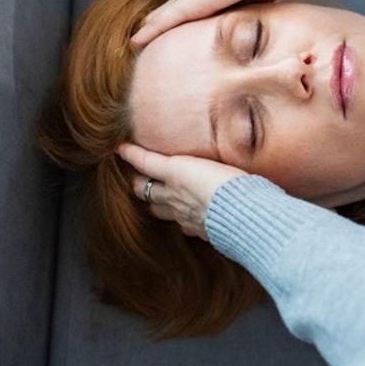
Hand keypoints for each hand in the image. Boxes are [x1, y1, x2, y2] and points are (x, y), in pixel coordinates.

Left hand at [117, 142, 246, 241]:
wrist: (244, 213)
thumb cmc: (232, 181)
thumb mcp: (216, 156)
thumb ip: (202, 153)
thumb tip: (205, 136)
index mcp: (176, 173)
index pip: (145, 162)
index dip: (131, 154)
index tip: (120, 148)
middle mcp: (173, 195)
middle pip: (144, 189)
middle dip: (139, 182)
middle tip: (139, 176)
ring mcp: (182, 215)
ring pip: (157, 210)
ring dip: (155, 203)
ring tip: (157, 197)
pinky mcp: (196, 229)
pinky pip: (181, 225)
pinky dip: (180, 219)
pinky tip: (187, 216)